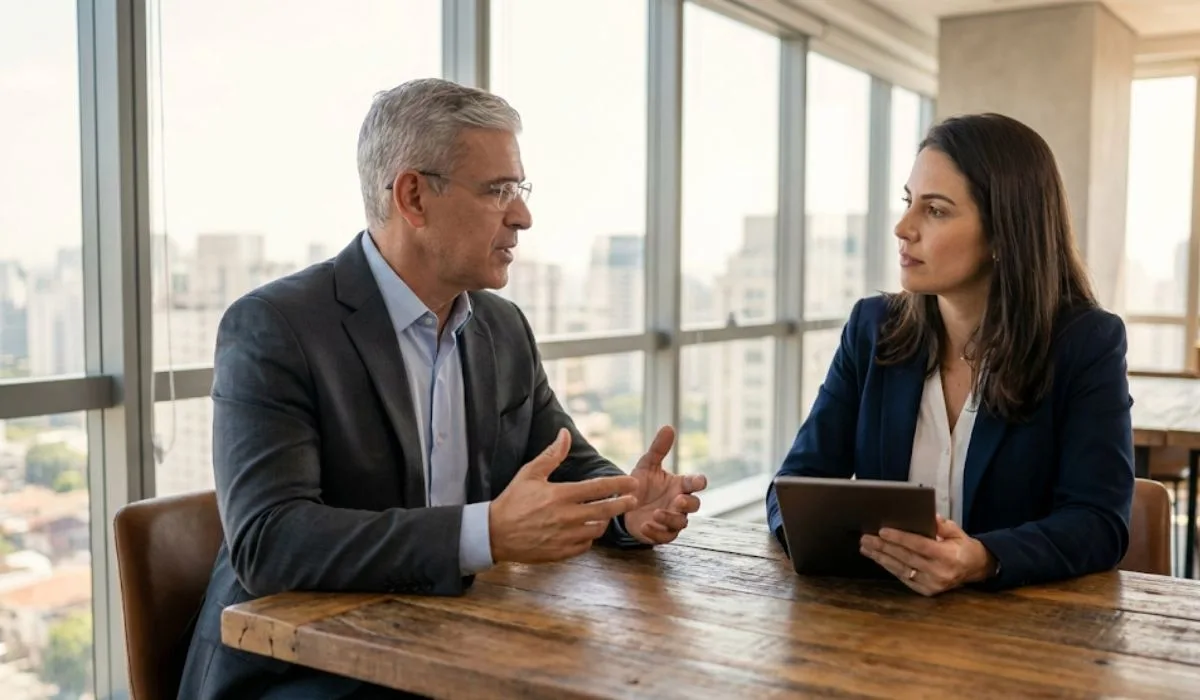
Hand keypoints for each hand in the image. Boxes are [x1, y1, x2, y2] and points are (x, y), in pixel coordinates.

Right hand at [489, 428, 638, 563]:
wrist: (494, 533)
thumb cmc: (512, 501)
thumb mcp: (529, 473)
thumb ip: (551, 454)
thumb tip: (565, 433)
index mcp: (561, 495)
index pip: (598, 488)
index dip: (618, 484)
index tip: (632, 482)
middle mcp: (566, 517)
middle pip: (605, 511)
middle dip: (623, 504)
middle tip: (633, 500)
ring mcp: (564, 537)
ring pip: (597, 530)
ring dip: (604, 521)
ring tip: (605, 514)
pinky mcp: (560, 552)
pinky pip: (585, 546)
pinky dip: (589, 537)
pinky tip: (586, 530)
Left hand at [624, 426, 707, 544]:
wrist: (625, 505)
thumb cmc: (642, 484)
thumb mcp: (647, 465)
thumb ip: (659, 449)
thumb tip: (668, 427)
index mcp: (680, 485)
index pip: (696, 483)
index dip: (699, 482)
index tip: (698, 481)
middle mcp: (679, 503)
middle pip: (694, 505)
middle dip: (688, 503)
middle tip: (677, 500)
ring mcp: (672, 520)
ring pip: (681, 523)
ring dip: (670, 518)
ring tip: (656, 513)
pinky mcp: (662, 533)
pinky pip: (666, 537)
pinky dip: (657, 532)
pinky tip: (646, 525)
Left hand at [859, 515, 995, 595]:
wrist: (975, 568)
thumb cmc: (962, 547)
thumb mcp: (956, 531)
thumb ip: (941, 524)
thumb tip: (926, 516)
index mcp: (947, 556)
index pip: (918, 545)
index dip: (899, 538)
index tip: (882, 531)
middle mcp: (939, 572)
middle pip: (905, 557)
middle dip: (883, 547)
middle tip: (866, 538)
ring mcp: (932, 584)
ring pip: (901, 569)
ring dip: (881, 558)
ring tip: (867, 548)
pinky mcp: (927, 591)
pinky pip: (904, 578)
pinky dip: (890, 567)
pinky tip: (879, 558)